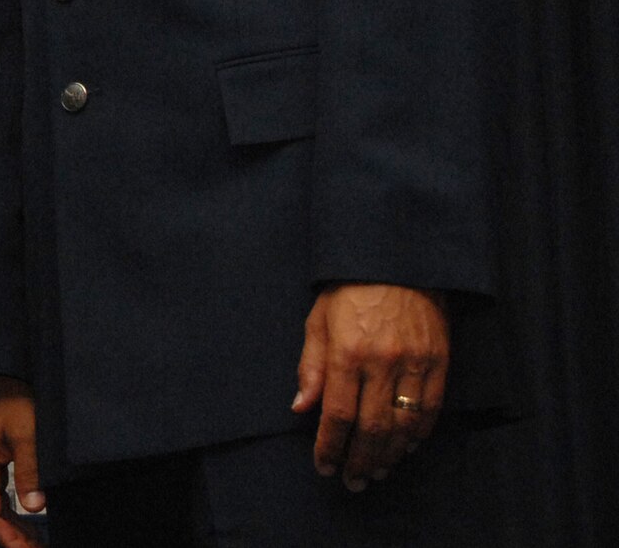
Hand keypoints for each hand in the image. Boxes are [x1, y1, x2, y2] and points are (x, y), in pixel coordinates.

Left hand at [293, 282, 448, 490]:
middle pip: (372, 427)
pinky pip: (431, 408)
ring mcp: (415, 362)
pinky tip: (406, 447)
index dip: (330, 446)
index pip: (337, 414)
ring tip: (377, 470)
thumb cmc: (348, 289)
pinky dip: (419, 434)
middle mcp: (382, 362)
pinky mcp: (440, 360)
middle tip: (352, 481)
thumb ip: (310, 368)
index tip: (324, 467)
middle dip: (360, 460)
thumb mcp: (317, 321)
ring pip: (404, 425)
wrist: (396, 259)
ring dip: (390, 455)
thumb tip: (300, 409)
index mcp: (346, 352)